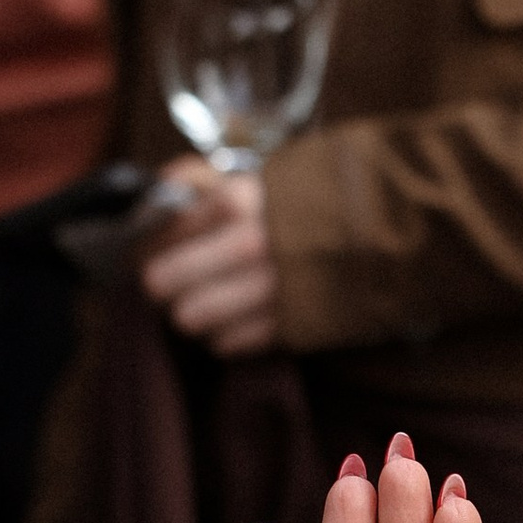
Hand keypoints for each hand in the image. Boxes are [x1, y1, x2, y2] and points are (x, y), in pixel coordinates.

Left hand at [139, 159, 281, 356]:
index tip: (151, 252)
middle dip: (163, 284)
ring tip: (205, 301)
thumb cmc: (299, 210)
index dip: (147, 247)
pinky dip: (224, 335)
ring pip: (190, 318)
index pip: (158, 235)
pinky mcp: (285, 325)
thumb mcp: (252, 179)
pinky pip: (225, 344)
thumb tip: (156, 189)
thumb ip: (197, 179)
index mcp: (236, 201)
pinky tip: (236, 317)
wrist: (376, 235)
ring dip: (192, 313)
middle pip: (162, 283)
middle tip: (171, 283)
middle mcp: (249, 244)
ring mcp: (268, 288)